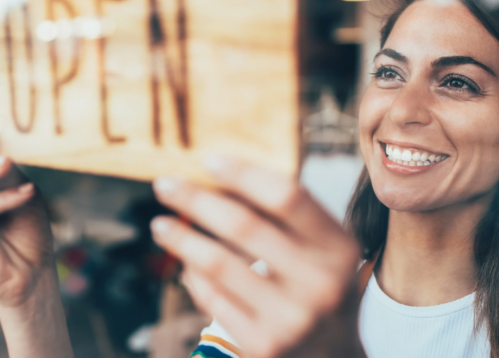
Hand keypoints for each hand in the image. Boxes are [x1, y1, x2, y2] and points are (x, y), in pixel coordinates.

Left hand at [150, 157, 363, 357]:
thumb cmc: (317, 284)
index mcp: (338, 247)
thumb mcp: (322, 248)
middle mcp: (321, 283)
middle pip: (244, 226)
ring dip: (182, 238)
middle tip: (164, 185)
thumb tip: (219, 177)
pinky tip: (184, 262)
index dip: (244, 174)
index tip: (207, 160)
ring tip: (160, 224)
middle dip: (196, 201)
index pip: (287, 197)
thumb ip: (284, 215)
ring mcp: (291, 319)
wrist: (332, 355)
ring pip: (219, 265)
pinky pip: (213, 299)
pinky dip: (193, 275)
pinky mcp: (263, 345)